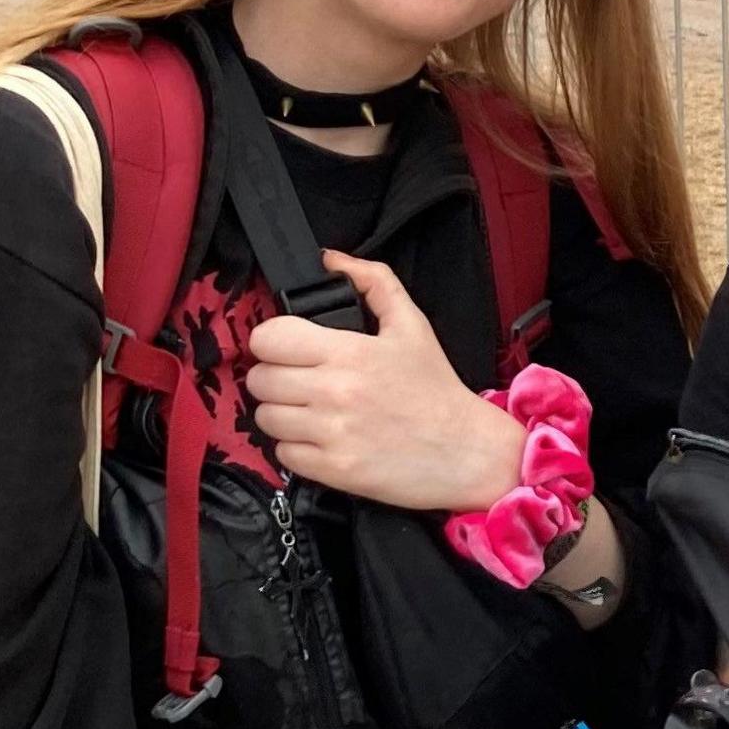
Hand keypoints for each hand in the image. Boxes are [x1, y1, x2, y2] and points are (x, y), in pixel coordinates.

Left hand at [245, 251, 522, 511]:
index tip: (288, 349)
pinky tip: (322, 439)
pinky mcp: (333, 469)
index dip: (273, 342)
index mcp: (349, 351)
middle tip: (302, 382)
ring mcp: (332, 433)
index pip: (268, 338)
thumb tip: (331, 259)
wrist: (468, 452)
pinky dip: (297, 448)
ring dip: (283, 414)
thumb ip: (373, 282)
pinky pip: (283, 454)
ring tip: (312, 413)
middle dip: (276, 378)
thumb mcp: (412, 325)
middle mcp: (335, 391)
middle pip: (260, 379)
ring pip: (267, 417)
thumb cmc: (437, 391)